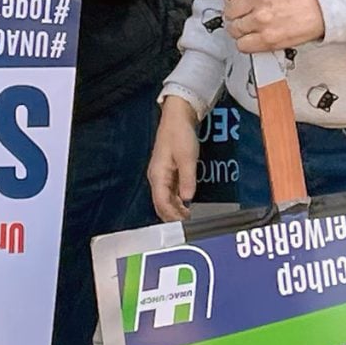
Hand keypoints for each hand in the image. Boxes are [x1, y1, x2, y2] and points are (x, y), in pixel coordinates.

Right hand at [147, 97, 201, 222]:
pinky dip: (177, 201)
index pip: (161, 202)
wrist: (177, 118)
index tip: (184, 224)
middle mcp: (156, 178)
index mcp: (157, 175)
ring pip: (165, 200)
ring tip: (189, 219)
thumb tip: (188, 199)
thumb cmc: (180, 135)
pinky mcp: (167, 173)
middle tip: (188, 226)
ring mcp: (161, 176)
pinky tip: (186, 206)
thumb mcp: (187, 157)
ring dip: (175, 210)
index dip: (172, 215)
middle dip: (173, 217)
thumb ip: (187, 179)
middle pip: (161, 204)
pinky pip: (170, 192)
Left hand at [223, 0, 325, 52]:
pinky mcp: (266, 39)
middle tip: (246, 14)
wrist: (319, 12)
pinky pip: (242, 45)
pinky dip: (246, 43)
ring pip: (233, 29)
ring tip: (252, 26)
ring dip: (241, 29)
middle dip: (236, 13)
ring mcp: (261, 20)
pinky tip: (255, 37)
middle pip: (229, 11)